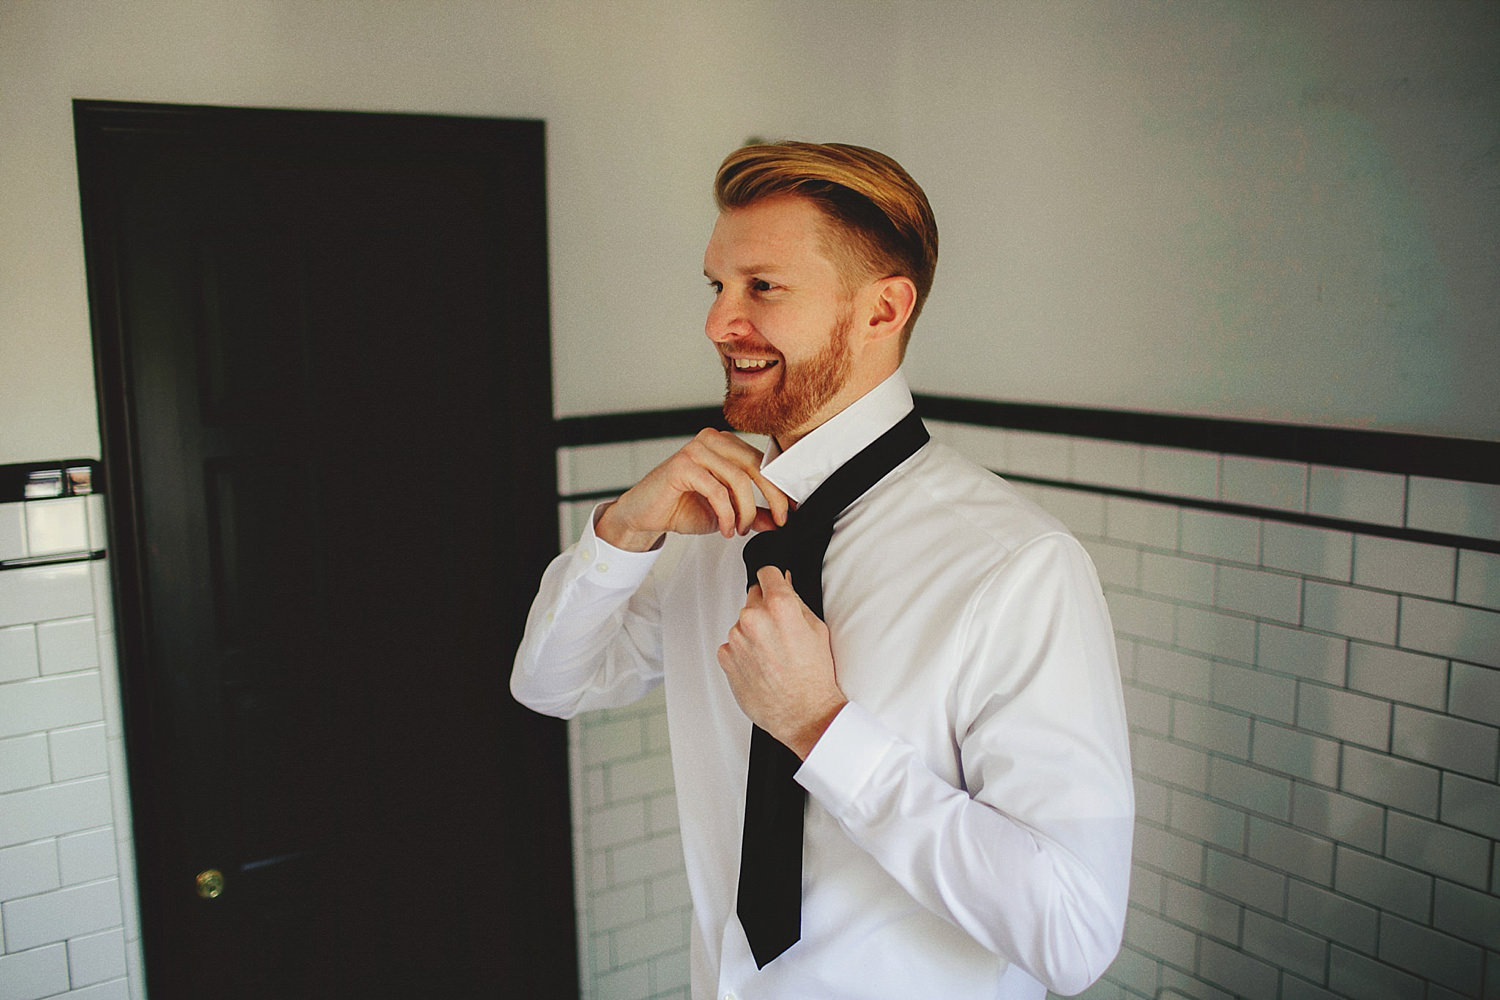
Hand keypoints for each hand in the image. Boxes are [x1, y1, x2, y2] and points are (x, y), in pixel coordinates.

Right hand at [596, 429, 790, 550]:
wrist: (644, 515)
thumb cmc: (679, 507)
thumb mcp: (726, 513)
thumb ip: (751, 513)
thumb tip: (777, 522)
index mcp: (726, 445)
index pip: (763, 462)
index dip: (779, 487)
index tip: (789, 511)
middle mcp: (712, 441)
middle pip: (756, 466)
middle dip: (772, 498)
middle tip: (777, 521)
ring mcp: (696, 449)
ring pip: (738, 479)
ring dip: (745, 511)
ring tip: (739, 530)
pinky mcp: (682, 464)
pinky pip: (716, 490)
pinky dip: (726, 514)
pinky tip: (724, 529)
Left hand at [718, 566, 847, 759]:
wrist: (803, 714)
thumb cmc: (814, 678)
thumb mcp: (817, 630)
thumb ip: (796, 602)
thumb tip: (785, 584)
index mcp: (779, 606)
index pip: (767, 572)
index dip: (774, 580)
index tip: (775, 586)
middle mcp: (754, 618)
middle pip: (754, 597)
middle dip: (766, 610)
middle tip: (781, 634)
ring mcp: (736, 638)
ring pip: (743, 623)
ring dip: (754, 633)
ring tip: (773, 656)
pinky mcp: (726, 657)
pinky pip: (733, 645)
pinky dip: (744, 652)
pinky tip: (762, 666)